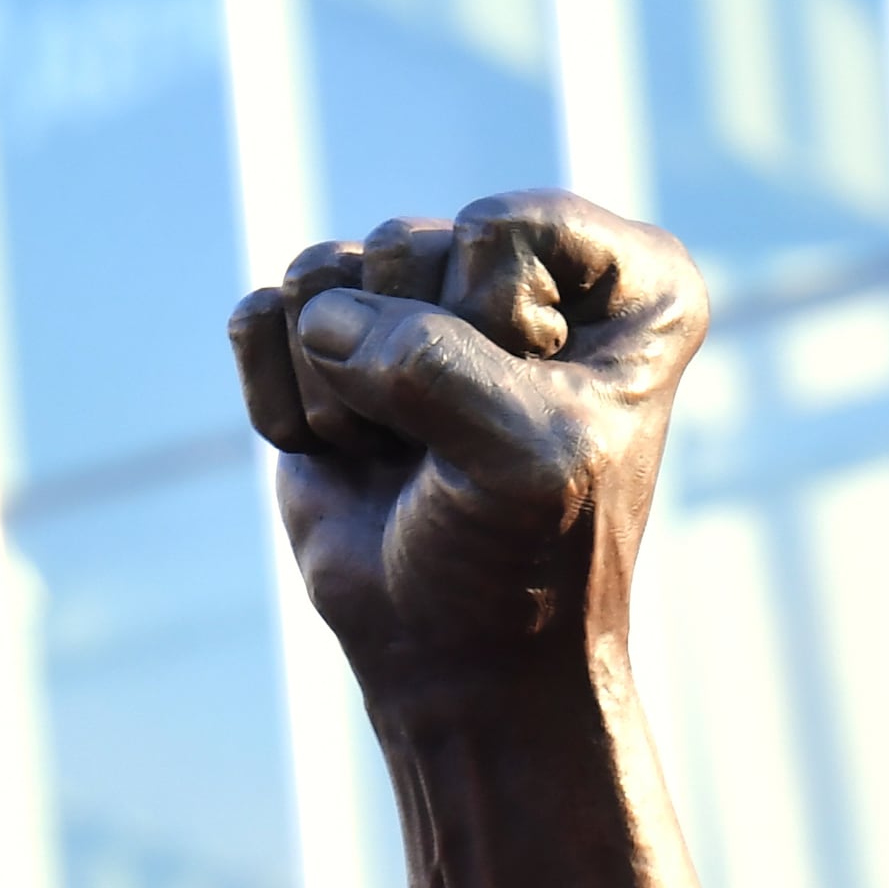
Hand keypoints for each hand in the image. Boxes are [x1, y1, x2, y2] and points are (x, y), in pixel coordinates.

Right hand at [228, 192, 705, 708]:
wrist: (458, 661)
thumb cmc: (525, 561)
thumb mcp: (524, 460)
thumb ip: (435, 367)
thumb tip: (320, 321)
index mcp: (627, 280)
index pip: (508, 226)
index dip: (500, 330)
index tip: (541, 417)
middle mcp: (524, 270)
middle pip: (408, 246)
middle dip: (412, 370)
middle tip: (455, 454)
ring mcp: (422, 298)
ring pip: (326, 275)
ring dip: (343, 395)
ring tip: (401, 457)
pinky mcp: (332, 343)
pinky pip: (261, 318)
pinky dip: (279, 404)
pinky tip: (338, 454)